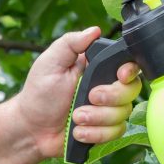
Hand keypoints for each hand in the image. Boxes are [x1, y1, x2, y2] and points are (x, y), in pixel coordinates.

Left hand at [13, 27, 141, 159]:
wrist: (31, 128)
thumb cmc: (39, 94)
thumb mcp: (51, 62)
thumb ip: (71, 43)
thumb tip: (94, 30)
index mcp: (99, 69)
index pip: (130, 64)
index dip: (130, 71)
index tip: (120, 76)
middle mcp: (108, 87)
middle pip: (133, 89)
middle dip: (110, 97)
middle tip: (89, 97)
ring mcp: (109, 109)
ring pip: (124, 113)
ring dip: (97, 118)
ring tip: (75, 117)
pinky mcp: (106, 129)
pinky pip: (116, 131)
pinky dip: (96, 133)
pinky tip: (79, 131)